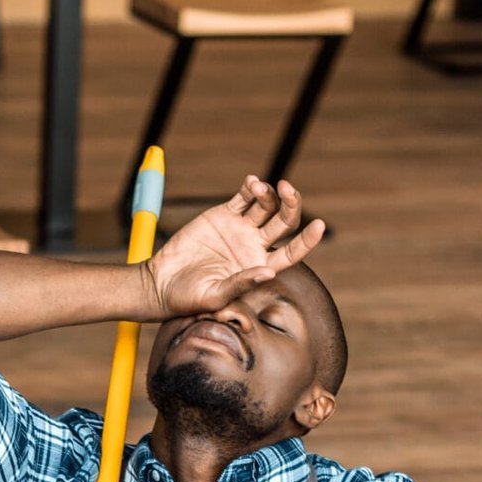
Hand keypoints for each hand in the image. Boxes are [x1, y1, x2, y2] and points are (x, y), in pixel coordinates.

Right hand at [142, 177, 325, 320]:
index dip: (307, 240)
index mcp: (260, 267)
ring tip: (257, 188)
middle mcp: (255, 246)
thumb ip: (241, 283)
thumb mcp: (216, 297)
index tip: (319, 226)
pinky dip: (251, 186)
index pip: (292, 252)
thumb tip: (268, 273)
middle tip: (287, 189)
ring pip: (266, 205)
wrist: (162, 282)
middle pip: (285, 221)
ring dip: (268, 193)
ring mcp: (241, 228)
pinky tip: (251, 182)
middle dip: (291, 204)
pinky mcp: (224, 214)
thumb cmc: (189, 298)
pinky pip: (244, 196)